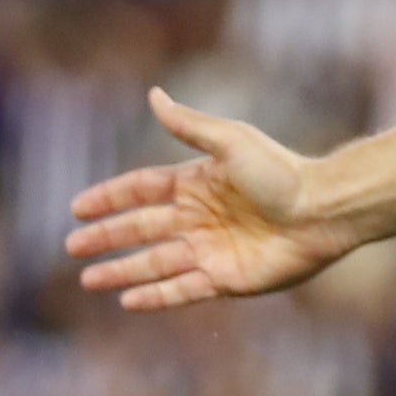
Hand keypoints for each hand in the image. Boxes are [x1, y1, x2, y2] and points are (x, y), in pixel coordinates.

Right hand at [68, 91, 362, 308]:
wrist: (323, 210)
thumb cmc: (281, 172)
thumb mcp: (231, 142)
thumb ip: (189, 126)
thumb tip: (153, 95)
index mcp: (196, 183)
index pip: (141, 190)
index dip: (109, 198)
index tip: (77, 208)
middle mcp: (199, 218)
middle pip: (140, 229)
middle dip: (106, 238)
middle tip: (72, 246)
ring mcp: (211, 250)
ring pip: (154, 263)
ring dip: (121, 271)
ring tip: (88, 280)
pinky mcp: (227, 279)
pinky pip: (182, 289)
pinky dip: (155, 295)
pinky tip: (127, 300)